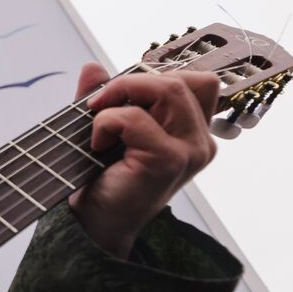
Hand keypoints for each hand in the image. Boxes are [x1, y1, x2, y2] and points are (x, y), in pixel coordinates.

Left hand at [67, 62, 219, 258]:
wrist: (94, 224)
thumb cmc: (103, 178)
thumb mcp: (104, 128)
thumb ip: (104, 96)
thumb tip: (92, 67)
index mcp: (193, 132)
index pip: (198, 81)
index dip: (157, 77)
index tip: (119, 96)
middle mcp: (200, 142)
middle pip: (182, 80)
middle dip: (133, 82)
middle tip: (98, 105)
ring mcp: (190, 152)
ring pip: (168, 88)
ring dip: (122, 94)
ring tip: (99, 121)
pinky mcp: (169, 161)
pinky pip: (136, 117)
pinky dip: (108, 121)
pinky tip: (97, 144)